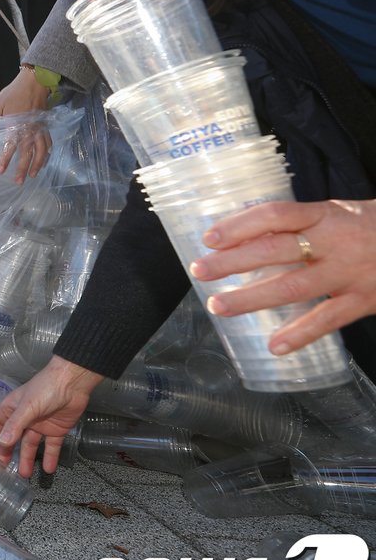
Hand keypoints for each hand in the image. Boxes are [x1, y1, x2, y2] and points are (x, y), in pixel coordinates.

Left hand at [0, 67, 51, 181]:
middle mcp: (29, 130)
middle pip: (27, 153)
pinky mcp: (45, 126)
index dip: (5, 160)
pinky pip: (48, 143)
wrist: (34, 82)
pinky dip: (47, 154)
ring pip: (41, 151)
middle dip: (22, 168)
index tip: (0, 171)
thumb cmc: (13, 93)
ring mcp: (39, 129)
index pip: (10, 147)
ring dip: (38, 164)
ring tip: (32, 175)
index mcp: (16, 125)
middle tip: (18, 181)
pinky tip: (44, 161)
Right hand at [0, 356, 103, 476]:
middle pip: (13, 437)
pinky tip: (48, 469)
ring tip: (25, 475)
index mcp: (14, 408)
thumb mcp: (27, 406)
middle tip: (3, 467)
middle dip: (8, 451)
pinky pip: (52, 446)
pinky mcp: (57, 430)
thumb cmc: (45, 389)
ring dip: (28, 458)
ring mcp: (41, 425)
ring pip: (31, 445)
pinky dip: (50, 458)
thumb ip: (15, 425)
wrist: (73, 383)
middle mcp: (25, 418)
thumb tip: (2, 443)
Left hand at [191, 199, 375, 356]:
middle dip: (233, 261)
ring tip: (219, 306)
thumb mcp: (338, 213)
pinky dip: (301, 334)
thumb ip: (300, 224)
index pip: (275, 215)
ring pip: (294, 286)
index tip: (209, 239)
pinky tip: (275, 346)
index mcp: (325, 215)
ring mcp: (349, 272)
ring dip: (253, 298)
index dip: (240, 225)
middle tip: (200, 271)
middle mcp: (335, 242)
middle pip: (276, 250)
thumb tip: (247, 235)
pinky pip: (328, 319)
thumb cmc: (371, 227)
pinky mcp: (364, 299)